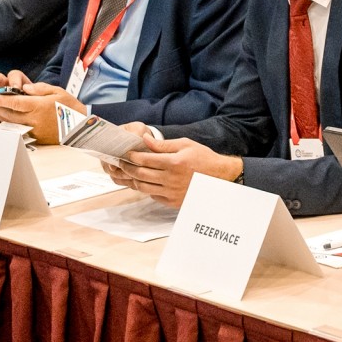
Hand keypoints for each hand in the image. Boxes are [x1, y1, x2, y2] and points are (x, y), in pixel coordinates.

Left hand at [0, 70, 82, 143]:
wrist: (81, 128)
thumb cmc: (70, 108)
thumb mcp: (58, 92)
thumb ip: (40, 89)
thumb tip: (25, 87)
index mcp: (39, 106)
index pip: (15, 102)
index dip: (1, 99)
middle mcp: (34, 119)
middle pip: (10, 113)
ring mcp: (34, 130)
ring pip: (12, 123)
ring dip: (0, 116)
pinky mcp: (35, 138)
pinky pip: (18, 130)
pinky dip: (9, 125)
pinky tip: (4, 120)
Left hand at [116, 136, 240, 205]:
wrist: (220, 177)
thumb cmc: (203, 158)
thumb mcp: (185, 145)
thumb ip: (163, 145)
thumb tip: (145, 140)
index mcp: (174, 163)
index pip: (145, 160)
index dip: (132, 156)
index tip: (126, 154)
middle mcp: (171, 179)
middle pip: (140, 175)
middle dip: (128, 168)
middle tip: (122, 163)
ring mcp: (172, 192)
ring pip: (144, 188)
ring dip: (134, 180)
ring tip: (130, 173)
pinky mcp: (174, 201)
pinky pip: (154, 196)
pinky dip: (147, 189)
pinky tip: (146, 182)